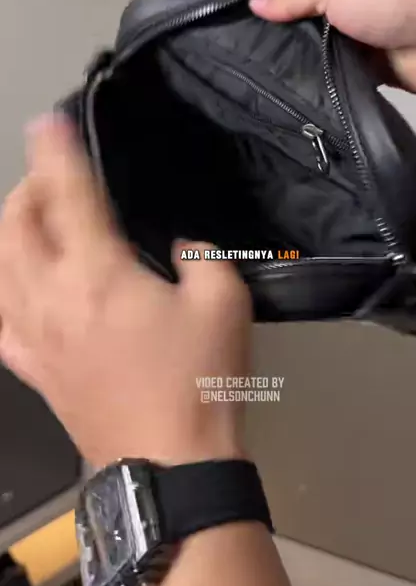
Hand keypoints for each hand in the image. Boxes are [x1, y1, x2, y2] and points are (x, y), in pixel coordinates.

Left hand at [0, 115, 251, 467]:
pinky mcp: (32, 368)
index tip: (50, 122)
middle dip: (26, 188)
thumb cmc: (198, 380)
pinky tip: (15, 287)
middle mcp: (53, 298)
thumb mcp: (223, 300)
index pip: (69, 196)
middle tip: (50, 175)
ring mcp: (34, 335)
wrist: (171, 463)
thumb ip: (199, 254)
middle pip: (15, 226)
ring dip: (9, 233)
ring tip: (30, 220)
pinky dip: (1, 293)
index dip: (58, 152)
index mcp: (99, 274)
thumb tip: (179, 242)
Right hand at [250, 0, 415, 92]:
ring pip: (319, 45)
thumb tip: (256, 5)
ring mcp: (366, 26)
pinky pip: (339, 71)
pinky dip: (326, 79)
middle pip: (305, 12)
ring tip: (274, 75)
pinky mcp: (376, 61)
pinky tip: (305, 87)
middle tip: (255, 55)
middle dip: (284, 32)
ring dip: (305, 58)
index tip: (245, 23)